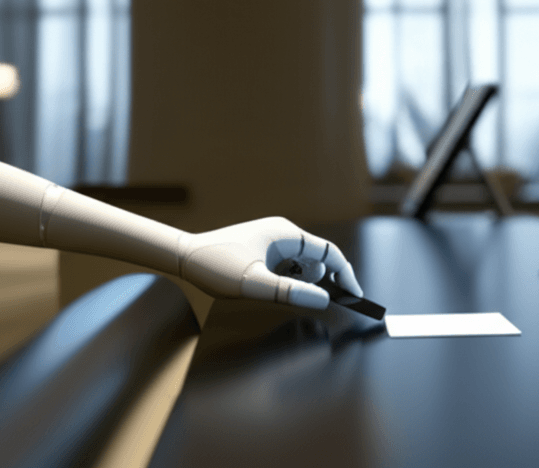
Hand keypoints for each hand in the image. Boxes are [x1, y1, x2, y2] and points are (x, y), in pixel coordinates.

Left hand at [178, 217, 361, 308]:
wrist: (184, 257)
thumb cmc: (215, 264)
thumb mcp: (254, 283)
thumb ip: (290, 292)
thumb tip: (323, 299)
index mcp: (286, 234)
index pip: (330, 252)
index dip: (345, 274)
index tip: (354, 295)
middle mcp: (282, 234)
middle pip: (319, 258)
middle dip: (324, 281)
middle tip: (325, 304)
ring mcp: (272, 241)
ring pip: (303, 264)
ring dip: (304, 282)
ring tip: (287, 297)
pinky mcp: (263, 251)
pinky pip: (288, 266)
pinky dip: (290, 281)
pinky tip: (275, 291)